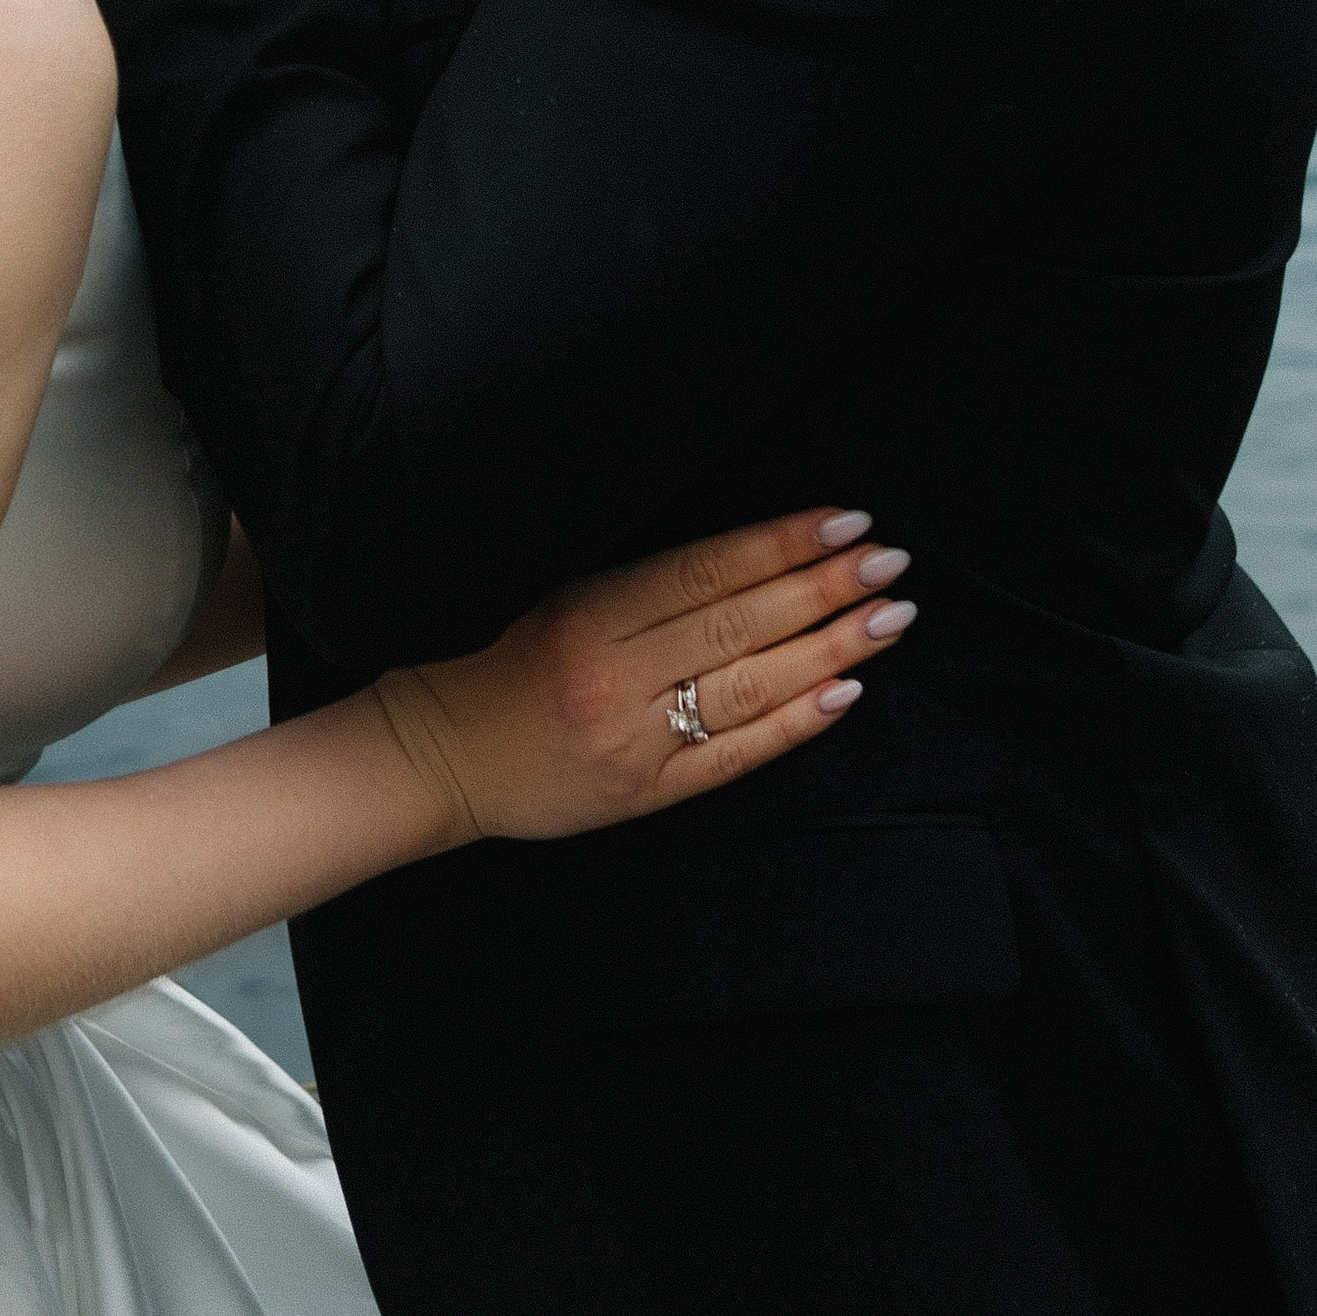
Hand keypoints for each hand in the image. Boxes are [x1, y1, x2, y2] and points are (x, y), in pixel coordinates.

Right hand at [372, 510, 914, 846]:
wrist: (425, 757)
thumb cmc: (475, 658)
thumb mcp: (533, 591)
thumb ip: (621, 580)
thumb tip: (734, 551)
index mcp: (583, 613)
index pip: (704, 570)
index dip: (780, 544)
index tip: (844, 522)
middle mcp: (613, 676)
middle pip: (740, 624)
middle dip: (825, 589)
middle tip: (891, 561)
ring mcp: (633, 740)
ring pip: (749, 687)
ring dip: (830, 648)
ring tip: (891, 617)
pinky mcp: (643, 793)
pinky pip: (732, 756)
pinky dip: (793, 724)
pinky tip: (844, 692)